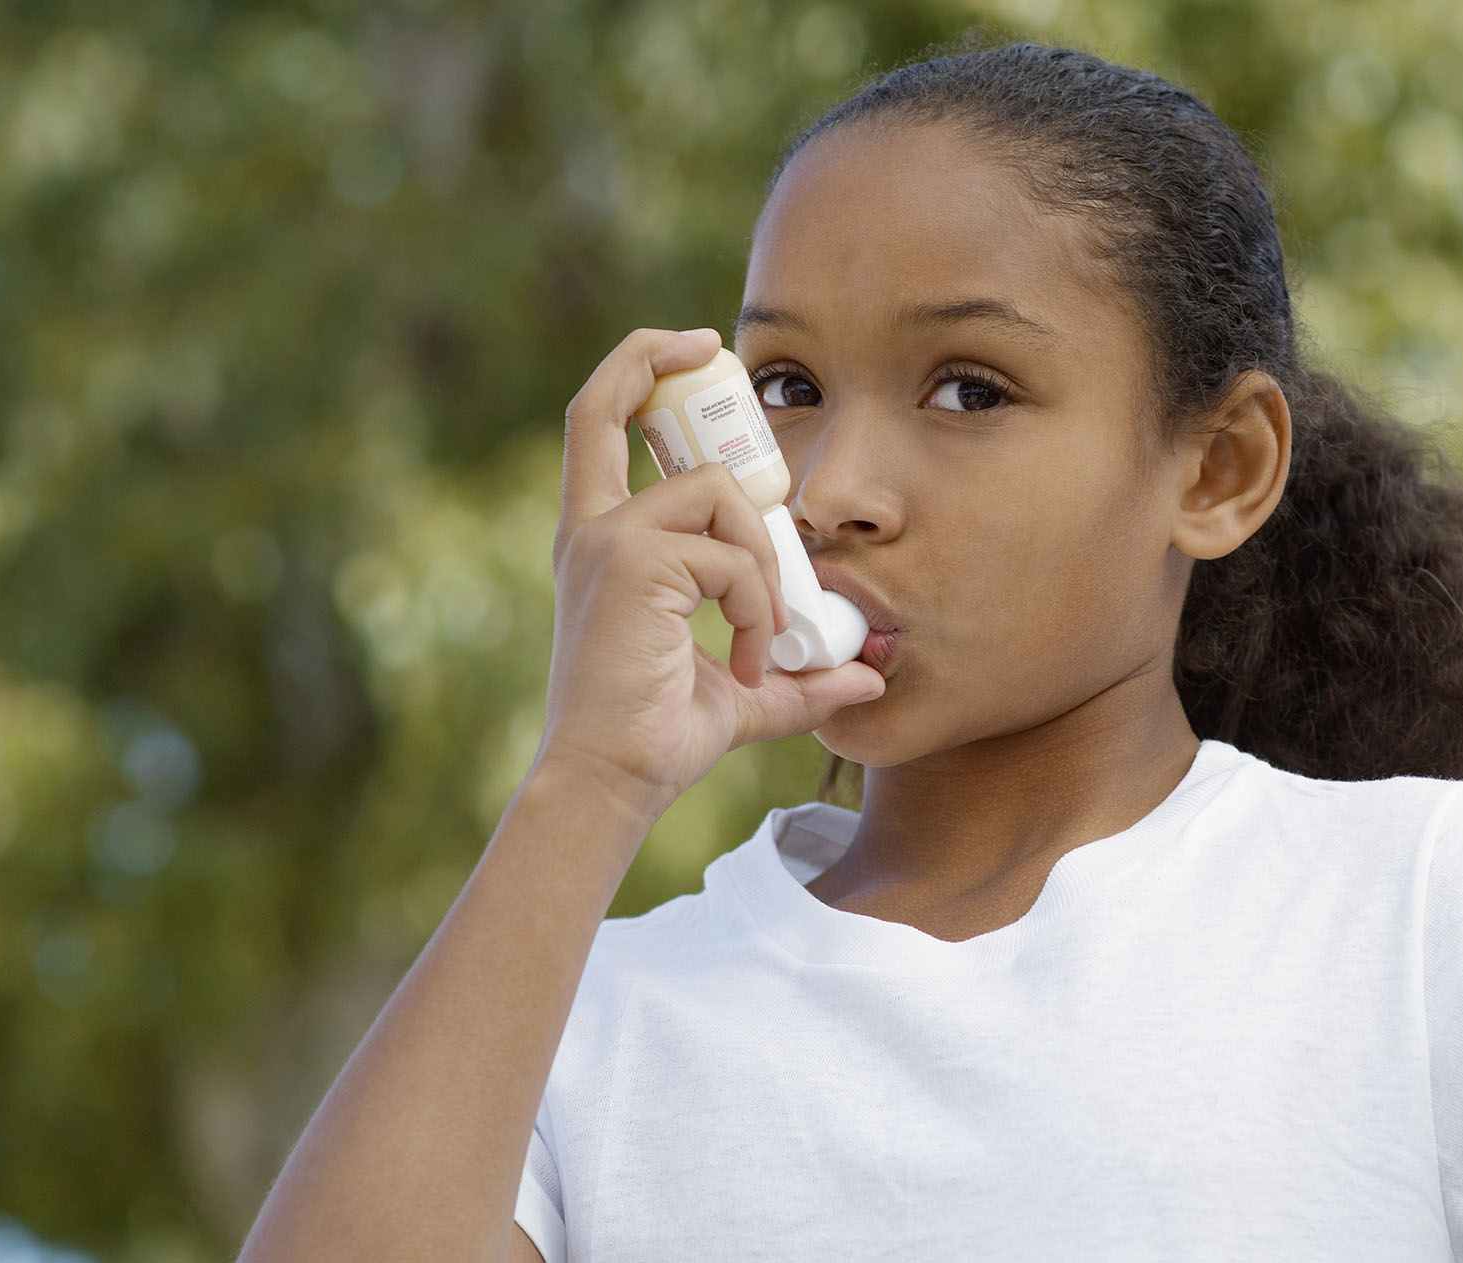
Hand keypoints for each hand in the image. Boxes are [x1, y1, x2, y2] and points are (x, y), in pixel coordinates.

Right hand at [533, 327, 885, 821]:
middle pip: (615, 401)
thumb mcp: (743, 696)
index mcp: (602, 540)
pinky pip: (733, 557)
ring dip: (763, 565)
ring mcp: (608, 541)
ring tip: (765, 637)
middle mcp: (592, 528)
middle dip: (670, 367)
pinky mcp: (631, 563)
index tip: (696, 350)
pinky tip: (751, 662)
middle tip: (743, 438)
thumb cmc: (657, 741)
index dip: (640, 364)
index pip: (597, 420)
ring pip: (719, 496)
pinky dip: (760, 608)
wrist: (611, 785)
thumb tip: (869, 675)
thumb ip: (800, 676)